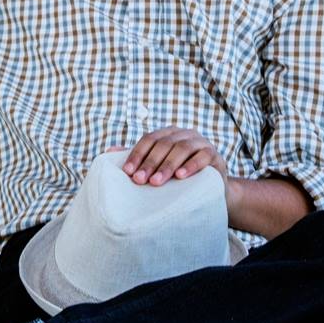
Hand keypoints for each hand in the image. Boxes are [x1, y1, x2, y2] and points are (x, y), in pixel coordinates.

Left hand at [109, 125, 228, 191]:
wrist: (212, 189)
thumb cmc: (180, 175)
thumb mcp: (159, 165)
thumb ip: (139, 157)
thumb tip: (109, 151)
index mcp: (168, 133)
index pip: (149, 139)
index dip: (137, 154)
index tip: (127, 172)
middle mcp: (184, 134)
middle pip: (164, 144)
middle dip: (150, 162)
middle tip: (139, 180)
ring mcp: (201, 142)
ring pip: (182, 148)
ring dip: (168, 165)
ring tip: (156, 182)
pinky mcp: (215, 155)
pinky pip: (203, 157)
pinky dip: (191, 166)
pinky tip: (181, 177)